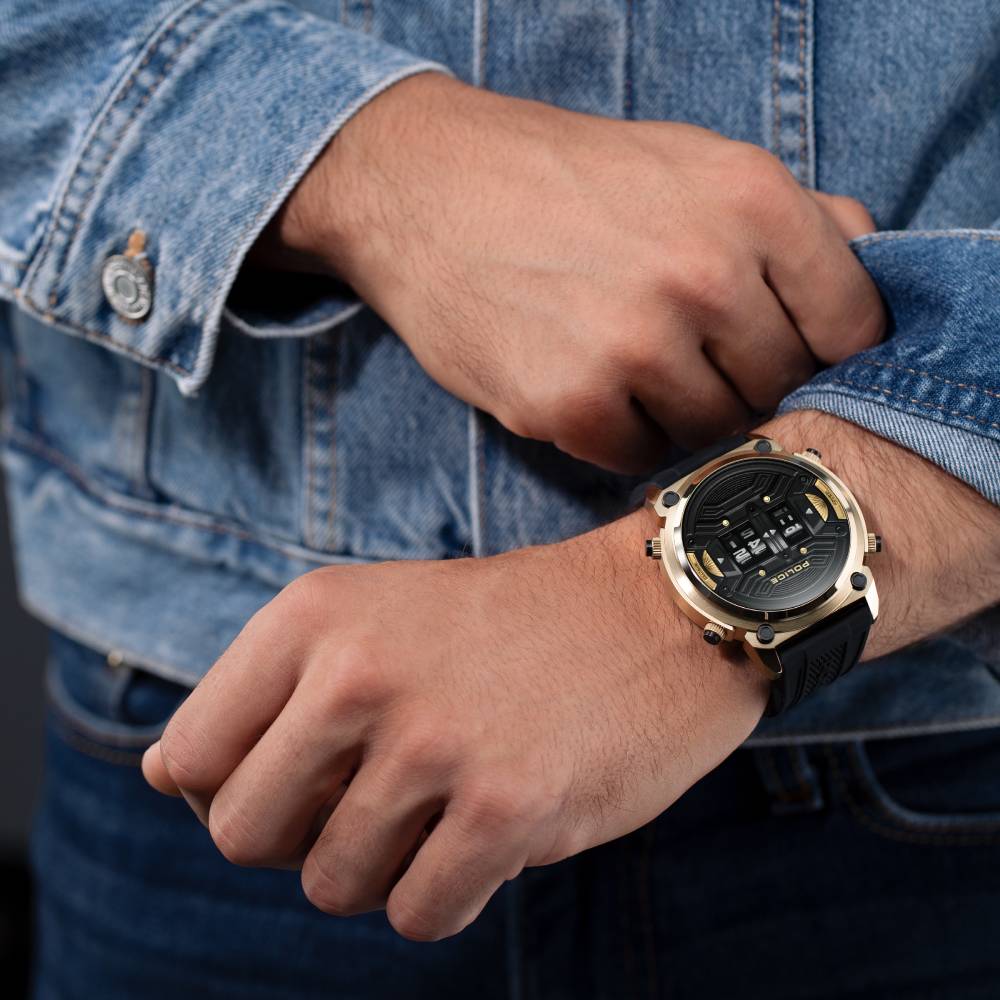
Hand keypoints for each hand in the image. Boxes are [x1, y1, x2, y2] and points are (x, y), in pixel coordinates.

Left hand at [143, 513, 767, 940]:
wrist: (656, 611)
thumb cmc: (510, 626)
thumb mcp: (373, 617)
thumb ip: (268, 694)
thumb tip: (163, 773)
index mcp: (313, 615)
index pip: (190, 758)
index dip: (236, 791)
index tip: (304, 781)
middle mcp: (358, 672)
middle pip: (243, 837)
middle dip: (303, 839)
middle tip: (377, 801)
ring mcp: (432, 743)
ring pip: (333, 888)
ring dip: (385, 867)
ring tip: (446, 804)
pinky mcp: (505, 809)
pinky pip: (418, 915)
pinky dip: (447, 894)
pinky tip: (492, 830)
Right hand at [256, 73, 884, 471]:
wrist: (426, 191)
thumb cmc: (565, 181)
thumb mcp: (692, 161)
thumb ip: (794, 220)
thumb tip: (868, 275)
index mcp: (751, 200)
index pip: (852, 326)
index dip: (829, 352)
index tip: (796, 359)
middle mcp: (700, 273)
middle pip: (781, 389)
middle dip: (746, 383)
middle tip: (691, 356)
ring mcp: (632, 345)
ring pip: (711, 433)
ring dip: (680, 414)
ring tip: (631, 365)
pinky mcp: (567, 404)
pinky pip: (637, 458)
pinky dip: (620, 435)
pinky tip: (586, 385)